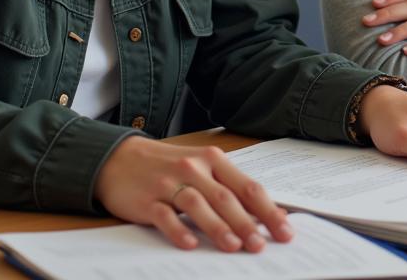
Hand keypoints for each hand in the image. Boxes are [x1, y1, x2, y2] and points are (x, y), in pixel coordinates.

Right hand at [94, 135, 292, 251]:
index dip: (267, 209)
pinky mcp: (147, 200)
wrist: (121, 159)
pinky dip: (178, 230)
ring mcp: (170, 183)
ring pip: (198, 205)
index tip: (285, 230)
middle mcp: (195, 168)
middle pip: (226, 197)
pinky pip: (165, 216)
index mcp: (214, 159)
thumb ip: (228, 187)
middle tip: (261, 245)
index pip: (247, 186)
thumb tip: (262, 215)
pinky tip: (189, 245)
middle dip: (247, 222)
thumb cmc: (170, 166)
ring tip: (234, 247)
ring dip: (217, 227)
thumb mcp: (201, 168)